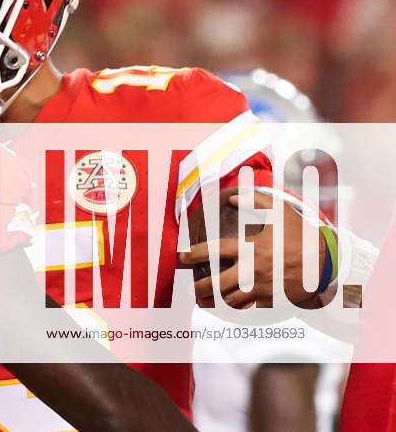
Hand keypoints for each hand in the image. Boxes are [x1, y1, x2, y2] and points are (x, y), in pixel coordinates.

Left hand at [181, 189, 323, 308]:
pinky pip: (248, 309)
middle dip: (198, 288)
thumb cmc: (301, 234)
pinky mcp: (272, 300)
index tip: (181, 257)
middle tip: (189, 289)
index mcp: (250, 248)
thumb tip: (232, 198)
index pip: (213, 251)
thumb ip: (255, 201)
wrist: (328, 261)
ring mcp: (262, 288)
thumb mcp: (280, 212)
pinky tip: (227, 308)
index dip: (192, 254)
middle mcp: (252, 270)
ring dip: (213, 302)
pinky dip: (235, 309)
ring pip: (230, 301)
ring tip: (202, 301)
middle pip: (216, 284)